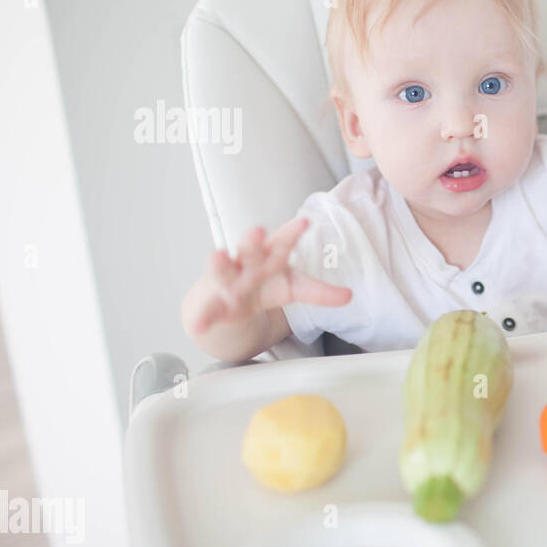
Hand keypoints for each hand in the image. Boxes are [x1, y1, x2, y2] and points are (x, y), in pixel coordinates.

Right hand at [190, 217, 351, 334]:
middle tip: (257, 230)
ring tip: (217, 255)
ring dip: (220, 263)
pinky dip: (202, 318)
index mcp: (269, 258)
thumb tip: (350, 295)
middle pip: (250, 251)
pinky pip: (208, 311)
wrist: (231, 301)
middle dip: (253, 241)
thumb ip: (320, 292)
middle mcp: (247, 265)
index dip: (291, 233)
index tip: (303, 222)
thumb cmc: (264, 285)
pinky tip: (197, 324)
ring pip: (223, 271)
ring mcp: (229, 283)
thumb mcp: (295, 288)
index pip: (282, 243)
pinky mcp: (216, 305)